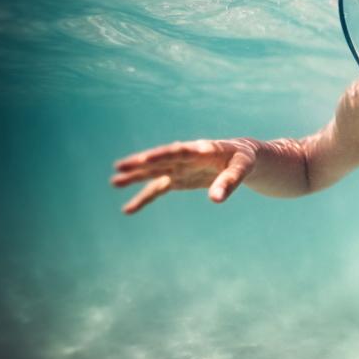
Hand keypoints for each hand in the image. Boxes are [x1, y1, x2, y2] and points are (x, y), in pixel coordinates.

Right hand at [111, 139, 257, 213]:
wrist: (243, 157)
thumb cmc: (244, 160)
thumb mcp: (242, 169)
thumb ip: (230, 181)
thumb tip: (216, 200)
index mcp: (202, 149)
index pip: (179, 150)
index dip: (162, 155)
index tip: (145, 159)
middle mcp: (186, 157)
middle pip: (161, 160)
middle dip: (141, 164)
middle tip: (120, 167)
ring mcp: (180, 168)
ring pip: (154, 173)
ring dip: (136, 177)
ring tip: (114, 182)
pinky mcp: (179, 179)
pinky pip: (158, 189)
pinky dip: (144, 199)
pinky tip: (128, 210)